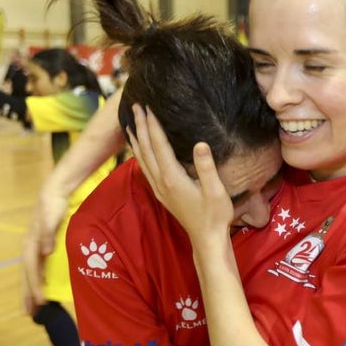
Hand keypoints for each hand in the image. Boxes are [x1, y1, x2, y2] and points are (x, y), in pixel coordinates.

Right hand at [20, 211, 55, 312]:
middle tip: (28, 314)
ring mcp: (33, 249)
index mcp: (30, 245)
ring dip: (29, 290)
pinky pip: (35, 268)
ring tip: (31, 308)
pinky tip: (41, 288)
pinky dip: (36, 280)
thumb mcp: (51, 218)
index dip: (35, 286)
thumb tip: (45, 252)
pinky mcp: (39, 247)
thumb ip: (47, 235)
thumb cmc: (52, 206)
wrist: (53, 193)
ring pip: (29, 274)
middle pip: (26, 276)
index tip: (41, 301)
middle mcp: (28, 249)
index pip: (32, 271)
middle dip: (26, 295)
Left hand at [126, 105, 233, 241]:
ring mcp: (159, 189)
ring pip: (142, 159)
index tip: (147, 108)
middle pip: (146, 149)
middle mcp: (161, 182)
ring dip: (136, 140)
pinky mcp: (161, 193)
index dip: (152, 125)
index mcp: (173, 178)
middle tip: (135, 107)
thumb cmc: (215, 215)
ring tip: (130, 123)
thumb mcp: (215, 191)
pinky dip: (139, 154)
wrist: (207, 239)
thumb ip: (206, 167)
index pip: (159, 145)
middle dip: (140, 127)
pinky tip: (139, 150)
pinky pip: (145, 169)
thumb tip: (200, 143)